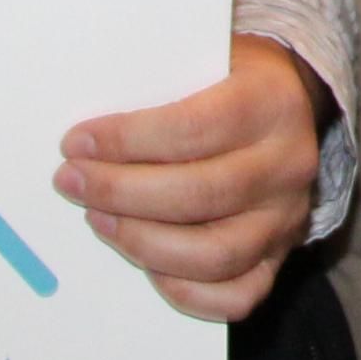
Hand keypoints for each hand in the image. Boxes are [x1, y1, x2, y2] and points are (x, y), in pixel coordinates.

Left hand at [55, 35, 327, 321]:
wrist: (283, 105)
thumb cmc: (222, 83)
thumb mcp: (199, 62)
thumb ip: (155, 91)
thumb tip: (87, 137)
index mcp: (271, 103)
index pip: (194, 127)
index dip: (128, 140)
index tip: (76, 143)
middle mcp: (288, 164)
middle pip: (200, 194)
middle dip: (121, 192)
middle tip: (72, 181)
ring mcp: (287, 219)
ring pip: (214, 254)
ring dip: (141, 241)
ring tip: (97, 218)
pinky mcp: (279, 258)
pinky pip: (235, 297)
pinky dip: (181, 289)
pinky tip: (142, 260)